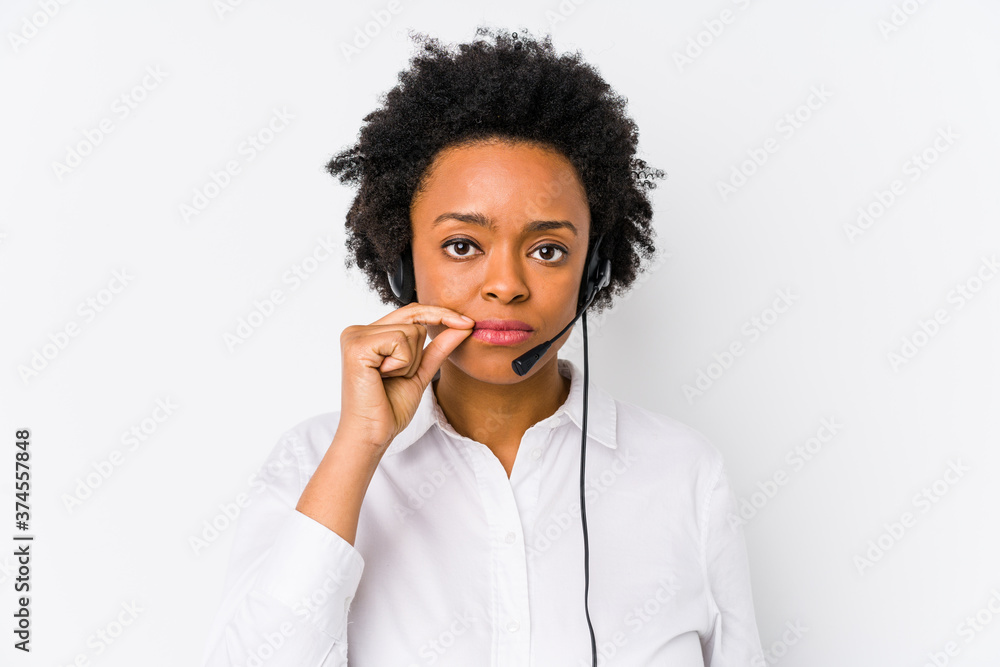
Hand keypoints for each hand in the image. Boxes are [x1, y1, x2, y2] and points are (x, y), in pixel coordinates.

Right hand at [337, 302, 473, 458]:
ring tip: (387, 380)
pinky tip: (381, 378)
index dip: (440, 314)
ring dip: (409, 363)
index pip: (411, 312)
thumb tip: (463, 326)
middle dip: (417, 354)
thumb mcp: (420, 372)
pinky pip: (399, 340)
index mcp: (369, 334)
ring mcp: (354, 336)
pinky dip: (401, 364)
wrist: (372, 434)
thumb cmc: (389, 408)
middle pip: (414, 321)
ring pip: (410, 331)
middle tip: (396, 378)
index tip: (468, 323)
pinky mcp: (356, 345)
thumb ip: (438, 348)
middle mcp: (357, 330)